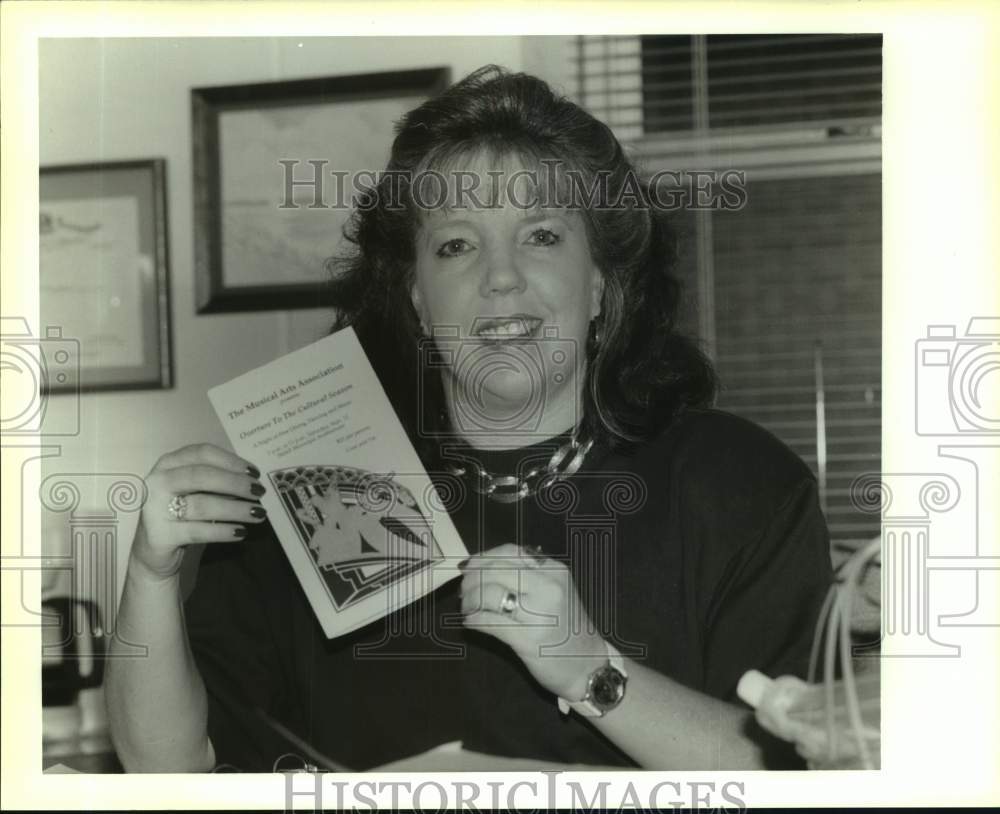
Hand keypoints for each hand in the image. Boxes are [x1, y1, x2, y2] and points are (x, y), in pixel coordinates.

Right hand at [130, 443, 266, 579]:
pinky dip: (223, 531)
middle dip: (235, 483)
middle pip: (201, 476)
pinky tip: (241, 532)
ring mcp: (155, 509)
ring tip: (258, 513)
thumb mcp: (196, 492)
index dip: (231, 461)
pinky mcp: (160, 535)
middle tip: (259, 492)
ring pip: (202, 505)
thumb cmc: (182, 515)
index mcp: (169, 464)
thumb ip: (217, 481)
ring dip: (236, 509)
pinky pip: (198, 531)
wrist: (154, 552)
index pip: (202, 453)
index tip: (255, 472)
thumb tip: (252, 480)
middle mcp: (158, 482)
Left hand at [459, 542, 607, 701]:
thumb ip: (527, 575)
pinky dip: (473, 620)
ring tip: (467, 608)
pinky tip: (471, 623)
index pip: (509, 553)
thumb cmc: (567, 627)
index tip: (469, 567)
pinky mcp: (527, 640)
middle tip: (464, 591)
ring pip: (488, 595)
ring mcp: (539, 614)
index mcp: (554, 570)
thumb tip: (482, 565)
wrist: (587, 665)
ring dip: (469, 601)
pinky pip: (488, 622)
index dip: (482, 558)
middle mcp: (548, 587)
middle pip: (494, 571)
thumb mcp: (556, 590)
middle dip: (472, 580)